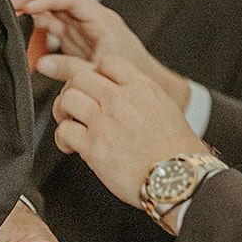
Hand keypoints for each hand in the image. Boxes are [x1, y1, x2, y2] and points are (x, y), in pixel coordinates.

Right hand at [13, 0, 189, 108]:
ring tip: (12, 9)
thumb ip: (69, 69)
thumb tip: (41, 63)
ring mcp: (82, 24)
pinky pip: (53, 20)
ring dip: (33, 4)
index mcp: (101, 20)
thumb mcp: (98, 74)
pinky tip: (23, 21)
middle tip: (11, 2)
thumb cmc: (130, 75)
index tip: (26, 6)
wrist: (145, 82)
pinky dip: (37, 18)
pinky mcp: (75, 35)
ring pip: (54, 4)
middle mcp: (91, 17)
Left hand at [39, 55, 209, 207]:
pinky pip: (64, 131)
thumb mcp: (166, 109)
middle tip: (74, 104)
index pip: (107, 63)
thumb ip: (142, 97)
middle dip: (72, 90)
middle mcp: (121, 100)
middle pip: (80, 77)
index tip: (93, 86)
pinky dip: (62, 138)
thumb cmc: (178, 152)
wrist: (179, 179)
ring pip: (67, 99)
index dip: (95, 73)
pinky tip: (70, 146)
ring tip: (69, 122)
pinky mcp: (94, 147)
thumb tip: (126, 98)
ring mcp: (105, 122)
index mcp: (141, 88)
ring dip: (63, 111)